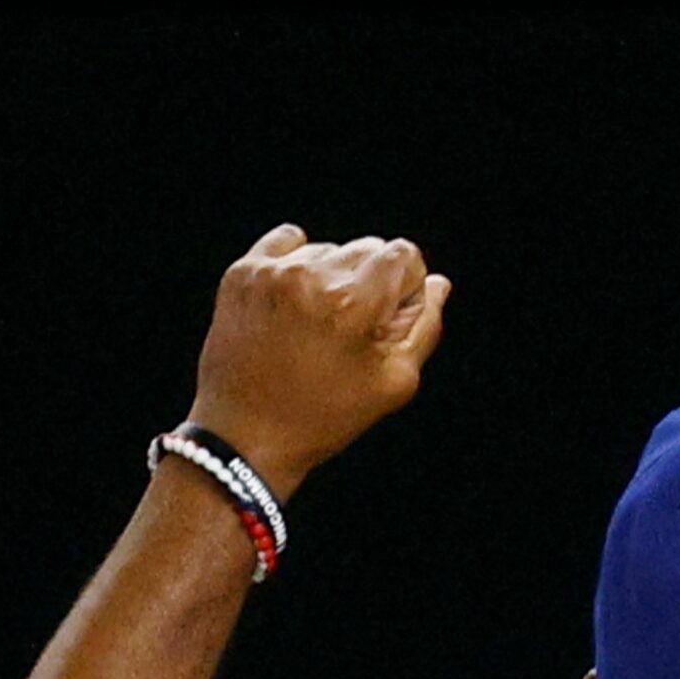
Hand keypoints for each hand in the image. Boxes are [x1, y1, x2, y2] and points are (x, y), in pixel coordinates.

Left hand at [184, 224, 452, 497]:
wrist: (245, 436)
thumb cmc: (324, 418)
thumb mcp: (394, 383)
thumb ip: (424, 327)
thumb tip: (436, 283)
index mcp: (353, 303)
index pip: (403, 255)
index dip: (406, 286)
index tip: (389, 317)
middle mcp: (311, 277)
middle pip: (367, 248)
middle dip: (370, 283)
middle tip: (350, 331)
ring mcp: (272, 272)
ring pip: (328, 249)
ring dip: (332, 278)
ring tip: (316, 327)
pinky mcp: (242, 273)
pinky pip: (287, 242)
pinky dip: (297, 264)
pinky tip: (293, 304)